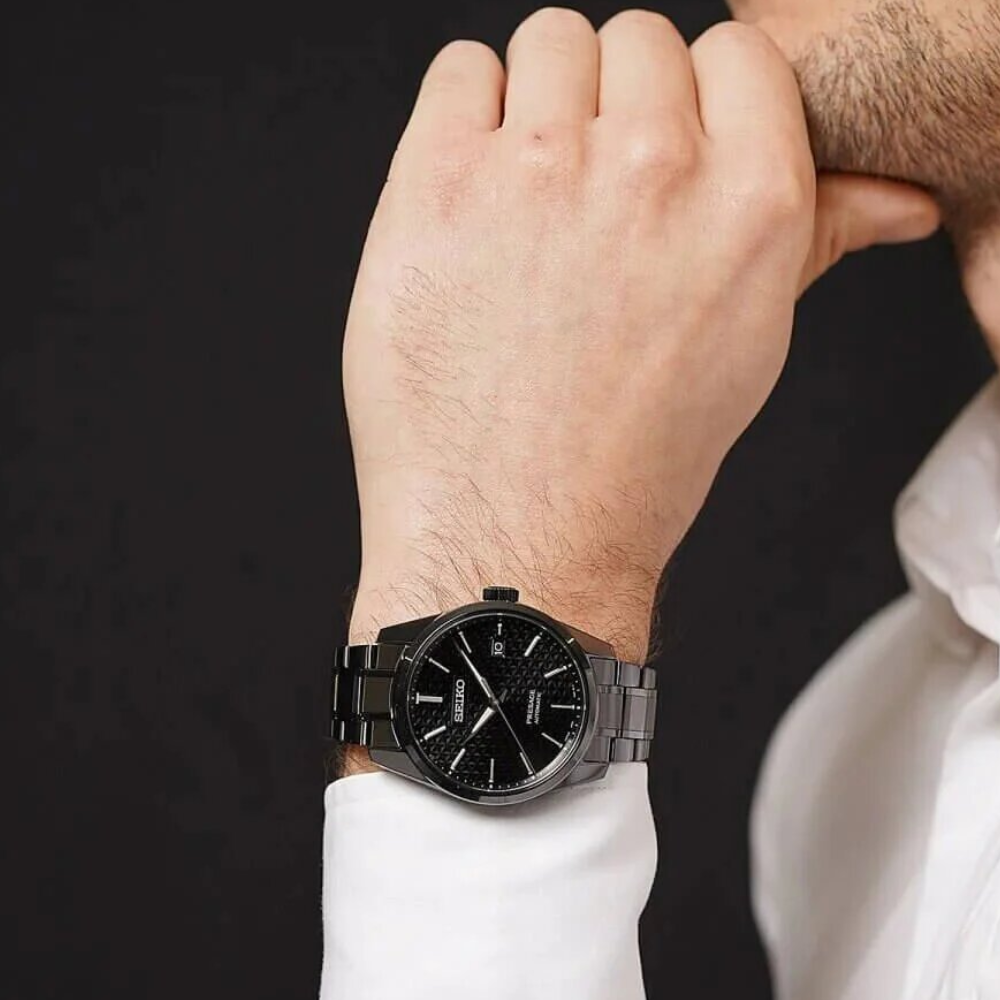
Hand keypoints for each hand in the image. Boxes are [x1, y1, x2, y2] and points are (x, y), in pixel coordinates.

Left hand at [342, 8, 937, 674]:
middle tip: (590, 198)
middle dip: (615, 105)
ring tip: (528, 202)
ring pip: (548, 42)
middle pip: (638, 40)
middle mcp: (651, 169)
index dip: (697, 101)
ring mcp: (537, 171)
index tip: (667, 151)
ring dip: (539, 103)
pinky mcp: (438, 186)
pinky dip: (464, 117)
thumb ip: (812, 240)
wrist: (517, 532)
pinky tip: (473, 199)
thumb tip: (890, 200)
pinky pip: (459, 71)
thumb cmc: (629, 461)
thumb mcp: (748, 350)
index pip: (736, 54)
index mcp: (751, 204)